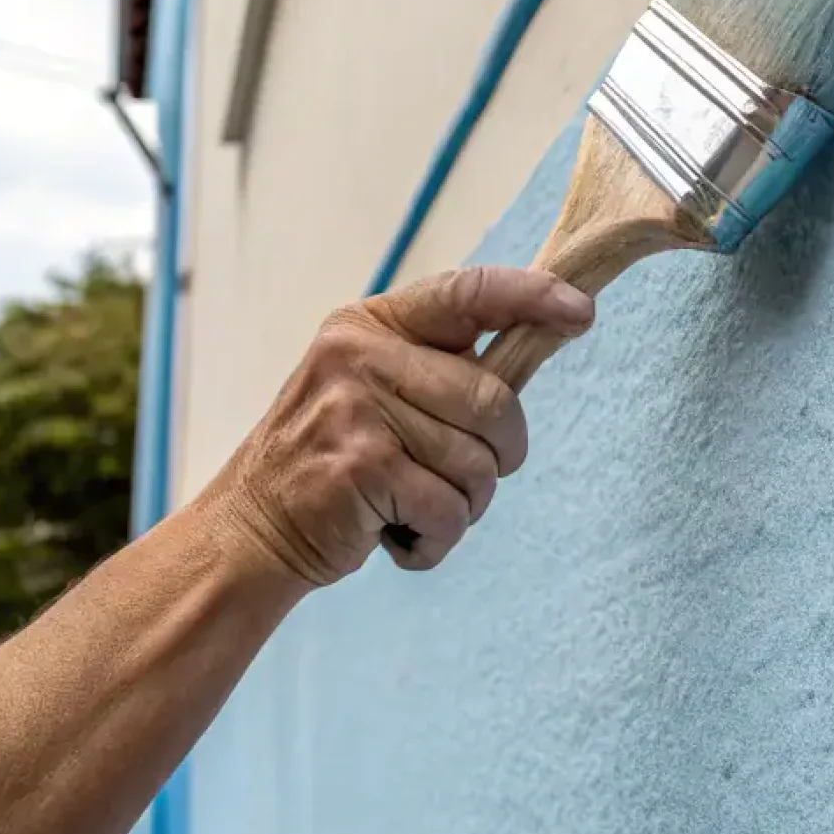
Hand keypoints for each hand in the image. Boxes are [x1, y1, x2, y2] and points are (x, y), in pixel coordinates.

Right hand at [206, 267, 594, 583]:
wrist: (252, 527)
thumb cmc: (333, 460)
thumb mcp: (373, 389)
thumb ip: (439, 369)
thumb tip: (541, 338)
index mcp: (370, 324)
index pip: (468, 293)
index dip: (532, 297)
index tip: (581, 311)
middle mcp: (359, 355)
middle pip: (494, 400)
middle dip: (502, 454)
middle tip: (465, 480)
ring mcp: (356, 408)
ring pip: (478, 464)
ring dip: (465, 506)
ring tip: (415, 508)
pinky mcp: (361, 467)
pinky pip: (448, 510)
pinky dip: (436, 540)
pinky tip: (398, 535)